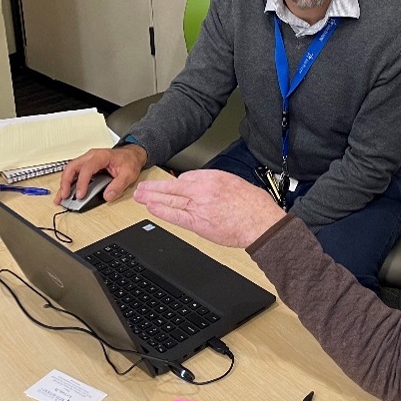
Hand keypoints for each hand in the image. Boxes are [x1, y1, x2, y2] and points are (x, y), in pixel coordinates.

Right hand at [55, 144, 147, 203]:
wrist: (131, 155)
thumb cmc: (129, 161)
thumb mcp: (128, 174)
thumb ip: (118, 185)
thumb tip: (107, 196)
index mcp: (101, 156)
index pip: (87, 169)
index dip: (82, 182)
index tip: (80, 195)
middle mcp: (91, 156)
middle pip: (72, 167)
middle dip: (65, 182)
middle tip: (64, 196)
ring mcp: (87, 160)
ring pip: (70, 170)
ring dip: (64, 184)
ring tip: (60, 197)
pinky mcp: (86, 166)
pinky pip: (74, 173)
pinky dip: (68, 183)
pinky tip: (64, 192)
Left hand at [134, 170, 285, 248]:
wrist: (261, 222)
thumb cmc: (254, 205)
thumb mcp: (234, 183)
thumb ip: (217, 184)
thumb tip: (207, 188)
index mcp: (212, 177)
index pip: (187, 178)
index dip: (177, 184)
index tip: (171, 187)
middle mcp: (202, 189)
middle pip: (173, 186)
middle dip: (155, 187)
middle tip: (142, 187)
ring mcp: (199, 206)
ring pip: (170, 199)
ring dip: (152, 198)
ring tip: (140, 197)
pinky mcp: (199, 223)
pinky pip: (175, 216)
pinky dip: (162, 211)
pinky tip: (151, 208)